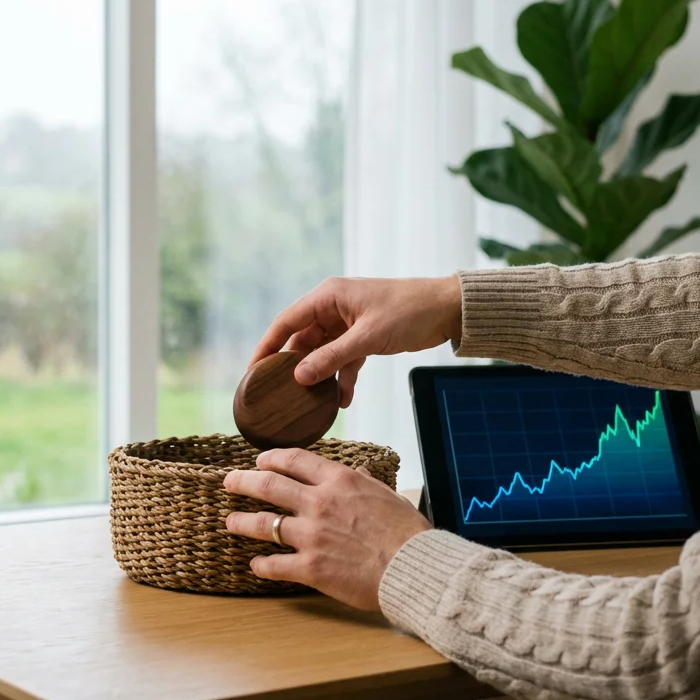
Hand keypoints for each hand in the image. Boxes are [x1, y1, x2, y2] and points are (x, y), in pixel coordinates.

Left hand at [223, 449, 432, 610]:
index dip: (272, 458)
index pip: (294, 460)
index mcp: (340, 481)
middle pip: (268, 485)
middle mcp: (319, 503)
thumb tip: (357, 474)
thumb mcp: (387, 495)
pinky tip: (255, 565)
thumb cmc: (407, 533)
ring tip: (230, 522)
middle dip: (243, 481)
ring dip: (241, 522)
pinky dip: (261, 565)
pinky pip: (274, 564)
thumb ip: (364, 484)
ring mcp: (311, 536)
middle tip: (230, 482)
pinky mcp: (309, 568)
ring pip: (263, 524)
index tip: (260, 461)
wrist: (412, 568)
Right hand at [250, 275, 462, 407]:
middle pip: (302, 340)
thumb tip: (299, 376)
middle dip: (294, 367)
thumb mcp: (368, 337)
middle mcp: (333, 307)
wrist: (447, 310)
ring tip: (310, 403)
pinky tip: (342, 401)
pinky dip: (343, 379)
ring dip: (320, 377)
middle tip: (279, 394)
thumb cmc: (409, 311)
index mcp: (328, 297)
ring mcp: (348, 324)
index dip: (267, 346)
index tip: (252, 371)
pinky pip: (344, 360)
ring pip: (323, 353)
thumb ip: (333, 357)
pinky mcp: (364, 337)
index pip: (286, 321)